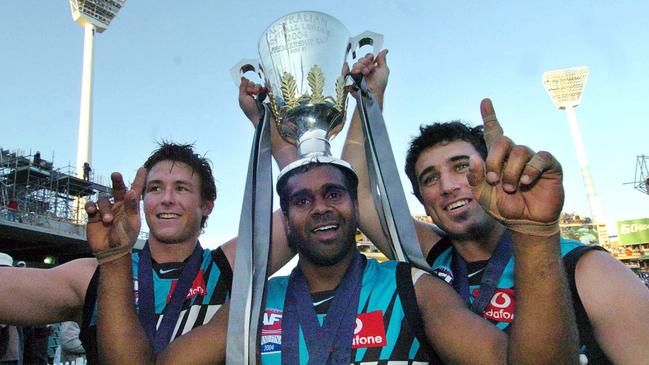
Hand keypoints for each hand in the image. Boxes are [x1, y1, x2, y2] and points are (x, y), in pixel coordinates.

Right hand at [85, 168, 145, 254]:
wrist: (111, 251)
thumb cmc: (125, 238)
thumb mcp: (131, 223)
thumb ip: (131, 207)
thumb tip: (131, 191)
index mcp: (130, 206)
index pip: (135, 190)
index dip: (138, 180)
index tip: (142, 169)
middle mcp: (118, 205)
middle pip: (117, 189)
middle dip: (116, 181)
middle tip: (115, 174)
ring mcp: (106, 210)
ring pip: (103, 199)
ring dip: (104, 208)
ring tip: (107, 220)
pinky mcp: (94, 216)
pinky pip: (90, 206)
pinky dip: (90, 206)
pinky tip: (92, 211)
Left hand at [238, 77, 265, 125]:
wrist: (262, 117)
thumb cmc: (251, 110)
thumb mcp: (243, 98)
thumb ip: (242, 87)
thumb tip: (243, 77)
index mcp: (245, 97)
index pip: (246, 85)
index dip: (248, 85)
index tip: (249, 91)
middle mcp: (251, 96)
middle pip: (253, 84)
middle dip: (254, 87)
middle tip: (254, 93)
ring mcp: (259, 97)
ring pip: (259, 86)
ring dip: (259, 88)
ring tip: (260, 94)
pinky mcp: (267, 97)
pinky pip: (266, 89)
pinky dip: (265, 89)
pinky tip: (265, 91)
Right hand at [350, 49, 388, 103]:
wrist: (372, 94)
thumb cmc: (379, 85)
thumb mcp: (384, 70)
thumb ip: (382, 60)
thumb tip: (384, 51)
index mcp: (371, 67)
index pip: (368, 57)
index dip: (369, 57)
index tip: (371, 60)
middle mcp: (364, 70)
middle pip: (361, 60)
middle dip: (365, 63)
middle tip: (368, 69)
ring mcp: (357, 74)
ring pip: (355, 64)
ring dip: (360, 68)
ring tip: (364, 74)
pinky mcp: (350, 78)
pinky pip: (345, 71)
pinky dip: (346, 68)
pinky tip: (348, 67)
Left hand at [467, 99, 563, 234]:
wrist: (524, 223)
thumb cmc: (503, 207)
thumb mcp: (482, 195)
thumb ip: (475, 177)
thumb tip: (473, 157)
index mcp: (498, 158)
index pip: (494, 132)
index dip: (490, 116)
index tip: (485, 101)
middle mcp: (515, 155)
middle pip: (503, 141)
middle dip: (494, 160)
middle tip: (494, 180)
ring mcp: (532, 159)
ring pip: (520, 151)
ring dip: (511, 171)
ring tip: (510, 187)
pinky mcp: (549, 166)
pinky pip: (540, 158)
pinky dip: (530, 170)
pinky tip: (525, 181)